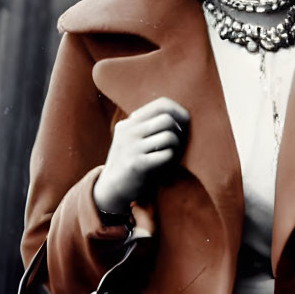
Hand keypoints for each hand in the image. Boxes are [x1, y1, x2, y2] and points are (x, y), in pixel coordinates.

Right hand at [93, 97, 188, 213]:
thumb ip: (149, 127)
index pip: (161, 104)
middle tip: (175, 143)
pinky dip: (171, 159)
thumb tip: (182, 115)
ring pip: (169, 136)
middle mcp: (128, 131)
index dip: (179, 112)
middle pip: (167, 119)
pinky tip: (164, 165)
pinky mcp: (137, 164)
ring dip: (176, 146)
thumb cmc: (131, 163)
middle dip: (178, 131)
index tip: (183, 126)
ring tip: (170, 154)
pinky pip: (166, 155)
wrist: (112, 189)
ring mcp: (131, 147)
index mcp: (129, 123)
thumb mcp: (134, 140)